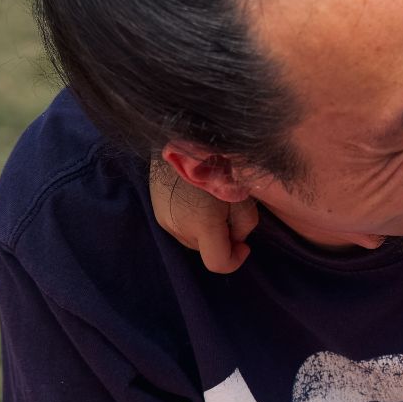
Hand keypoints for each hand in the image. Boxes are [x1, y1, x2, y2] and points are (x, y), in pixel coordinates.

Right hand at [148, 158, 258, 272]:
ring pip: (194, 241)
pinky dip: (193, 222)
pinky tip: (197, 201)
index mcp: (202, 225)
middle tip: (229, 214)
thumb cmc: (217, 162)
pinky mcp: (157, 212)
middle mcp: (179, 229)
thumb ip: (245, 225)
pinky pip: (181, 228)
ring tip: (212, 204)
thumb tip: (236, 239)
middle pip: (206, 251)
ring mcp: (164, 221)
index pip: (218, 264)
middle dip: (221, 241)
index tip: (245, 246)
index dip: (236, 260)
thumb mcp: (242, 194)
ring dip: (206, 232)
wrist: (182, 137)